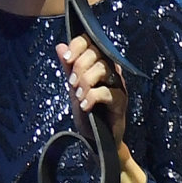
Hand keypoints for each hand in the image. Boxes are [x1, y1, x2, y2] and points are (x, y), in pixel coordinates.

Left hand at [56, 34, 146, 182]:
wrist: (97, 140)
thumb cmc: (88, 113)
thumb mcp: (73, 88)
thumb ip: (68, 67)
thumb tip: (60, 45)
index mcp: (100, 65)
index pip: (91, 43)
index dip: (78, 46)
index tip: (65, 58)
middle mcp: (112, 72)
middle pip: (97, 54)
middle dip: (79, 66)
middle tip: (71, 82)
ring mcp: (118, 86)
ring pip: (103, 70)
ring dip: (85, 81)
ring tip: (78, 96)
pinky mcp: (121, 102)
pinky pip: (107, 92)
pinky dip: (93, 97)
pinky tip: (86, 106)